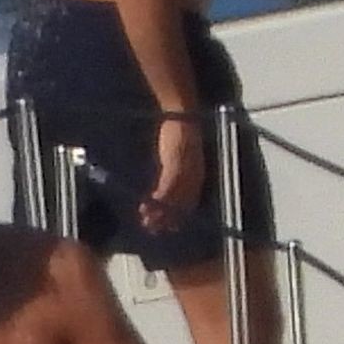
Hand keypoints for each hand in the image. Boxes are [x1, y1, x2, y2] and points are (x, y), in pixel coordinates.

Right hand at [141, 115, 203, 232]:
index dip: (179, 215)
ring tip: (146, 223)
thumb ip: (177, 170)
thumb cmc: (180, 131)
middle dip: (168, 219)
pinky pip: (166, 187)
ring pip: (173, 199)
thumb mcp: (180, 154)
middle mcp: (194, 176)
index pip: (190, 201)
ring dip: (159, 213)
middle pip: (182, 204)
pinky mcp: (175, 163)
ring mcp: (185, 171)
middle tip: (154, 230)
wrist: (182, 112)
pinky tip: (147, 206)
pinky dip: (156, 199)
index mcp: (197, 174)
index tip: (170, 227)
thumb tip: (168, 186)